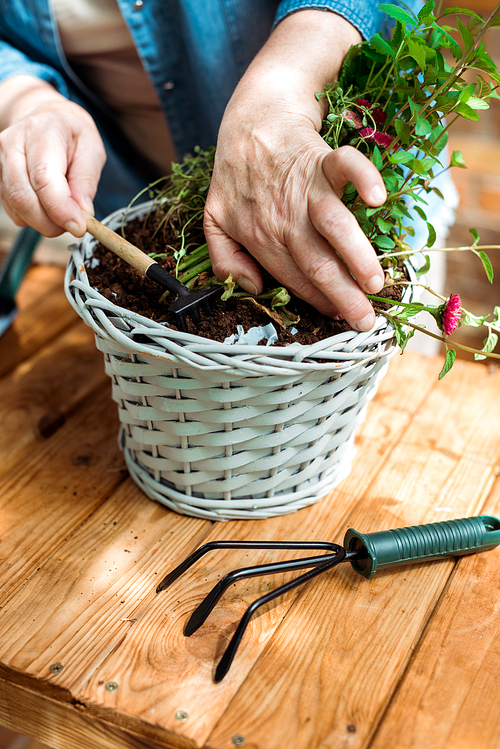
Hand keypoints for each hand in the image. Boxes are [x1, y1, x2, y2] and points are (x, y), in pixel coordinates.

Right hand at [0, 76, 105, 236]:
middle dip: (51, 222)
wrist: (46, 120)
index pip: (43, 178)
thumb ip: (87, 182)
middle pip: (23, 197)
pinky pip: (15, 212)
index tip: (79, 227)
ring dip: (44, 223)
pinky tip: (49, 206)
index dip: (60, 208)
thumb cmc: (72, 136)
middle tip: (75, 226)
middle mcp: (12, 145)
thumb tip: (82, 214)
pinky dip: (35, 219)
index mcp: (40, 132)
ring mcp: (0, 162)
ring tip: (65, 213)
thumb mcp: (92, 151)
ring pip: (17, 208)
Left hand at [204, 11, 385, 330]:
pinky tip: (376, 196)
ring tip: (375, 282)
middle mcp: (284, 219)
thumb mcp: (216, 221)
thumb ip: (224, 260)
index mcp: (260, 238)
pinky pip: (345, 165)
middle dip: (343, 298)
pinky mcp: (321, 158)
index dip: (318, 304)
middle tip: (366, 322)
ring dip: (356, 255)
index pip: (294, 280)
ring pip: (333, 226)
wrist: (251, 121)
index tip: (340, 322)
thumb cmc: (237, 177)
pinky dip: (362, 177)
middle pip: (316, 264)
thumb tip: (253, 288)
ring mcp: (304, 188)